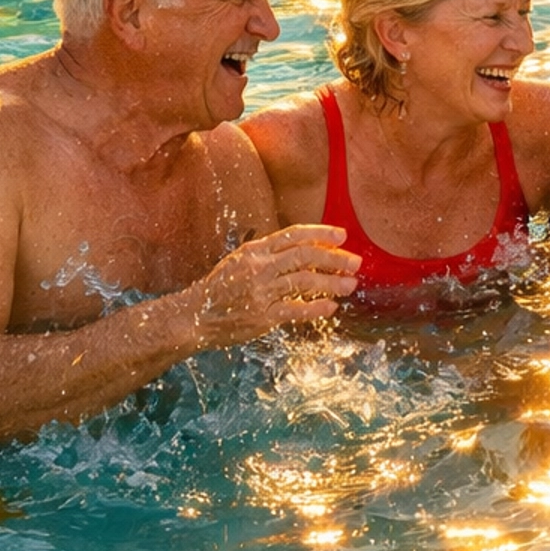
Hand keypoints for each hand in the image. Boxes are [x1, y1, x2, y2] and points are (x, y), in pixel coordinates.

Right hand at [186, 226, 361, 349]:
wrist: (194, 315)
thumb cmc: (220, 288)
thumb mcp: (240, 260)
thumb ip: (269, 253)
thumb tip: (304, 247)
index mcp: (255, 250)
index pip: (293, 235)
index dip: (320, 233)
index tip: (342, 236)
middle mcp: (259, 267)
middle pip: (304, 256)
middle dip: (334, 258)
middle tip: (355, 262)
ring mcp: (260, 292)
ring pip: (304, 282)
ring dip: (331, 283)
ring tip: (350, 285)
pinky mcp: (261, 317)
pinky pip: (294, 310)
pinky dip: (315, 308)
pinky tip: (331, 307)